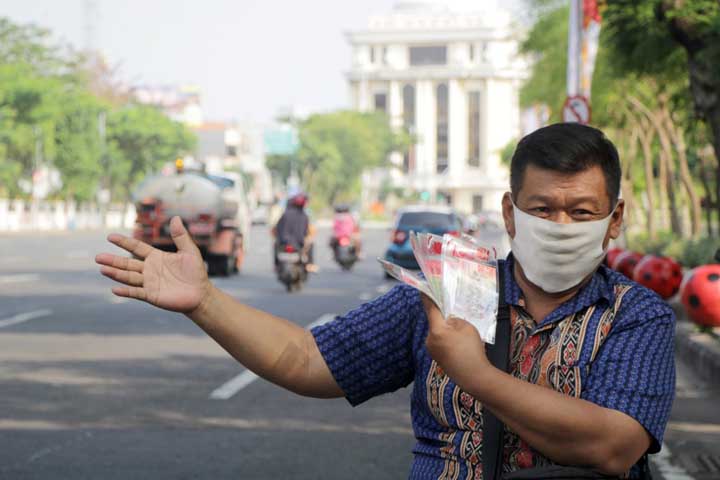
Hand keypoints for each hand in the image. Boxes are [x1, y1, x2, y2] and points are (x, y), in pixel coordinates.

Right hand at [95, 216, 210, 313]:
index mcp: (156, 257)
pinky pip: (136, 293)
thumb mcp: (189, 251)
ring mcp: (149, 283)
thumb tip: (176, 217)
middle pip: (127, 264)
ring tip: (102, 269)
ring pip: (129, 277)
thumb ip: (181, 236)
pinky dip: (126, 291)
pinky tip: (115, 289)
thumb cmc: (196, 272)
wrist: (201, 294)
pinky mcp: (152, 295)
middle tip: (98, 257)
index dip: (124, 242)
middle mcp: (149, 269)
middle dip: (113, 260)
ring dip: (116, 274)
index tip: (110, 236)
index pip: (136, 247)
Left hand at [421, 294, 491, 391]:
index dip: (427, 297)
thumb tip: (448, 320)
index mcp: (436, 330)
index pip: (430, 309)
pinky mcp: (436, 357)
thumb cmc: (471, 349)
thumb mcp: (466, 327)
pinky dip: (447, 339)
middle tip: (457, 317)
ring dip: (447, 330)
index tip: (422, 288)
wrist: (474, 377)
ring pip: (438, 333)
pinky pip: (440, 342)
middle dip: (444, 318)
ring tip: (462, 336)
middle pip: (435, 322)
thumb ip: (455, 319)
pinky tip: (460, 345)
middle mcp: (429, 339)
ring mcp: (431, 350)